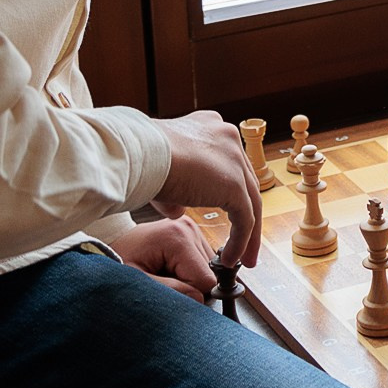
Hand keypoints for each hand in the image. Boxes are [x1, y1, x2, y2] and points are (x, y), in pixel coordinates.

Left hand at [109, 215, 218, 299]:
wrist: (109, 241)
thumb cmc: (117, 260)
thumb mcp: (137, 281)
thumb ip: (169, 291)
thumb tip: (199, 299)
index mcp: (177, 237)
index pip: (205, 279)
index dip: (189, 293)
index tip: (167, 291)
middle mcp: (189, 228)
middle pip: (209, 273)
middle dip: (189, 284)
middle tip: (162, 280)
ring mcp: (191, 228)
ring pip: (208, 268)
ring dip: (190, 277)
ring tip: (163, 272)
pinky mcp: (191, 232)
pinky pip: (203, 261)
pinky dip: (190, 270)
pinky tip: (170, 267)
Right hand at [147, 110, 261, 267]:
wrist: (137, 153)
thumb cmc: (137, 160)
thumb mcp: (160, 173)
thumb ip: (175, 191)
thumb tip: (179, 211)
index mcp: (210, 127)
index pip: (226, 162)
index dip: (224, 189)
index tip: (223, 208)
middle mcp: (227, 138)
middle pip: (244, 182)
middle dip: (244, 214)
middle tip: (242, 240)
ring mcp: (234, 160)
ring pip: (250, 202)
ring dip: (248, 235)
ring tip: (244, 259)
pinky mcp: (234, 184)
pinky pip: (244, 219)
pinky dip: (239, 242)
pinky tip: (228, 259)